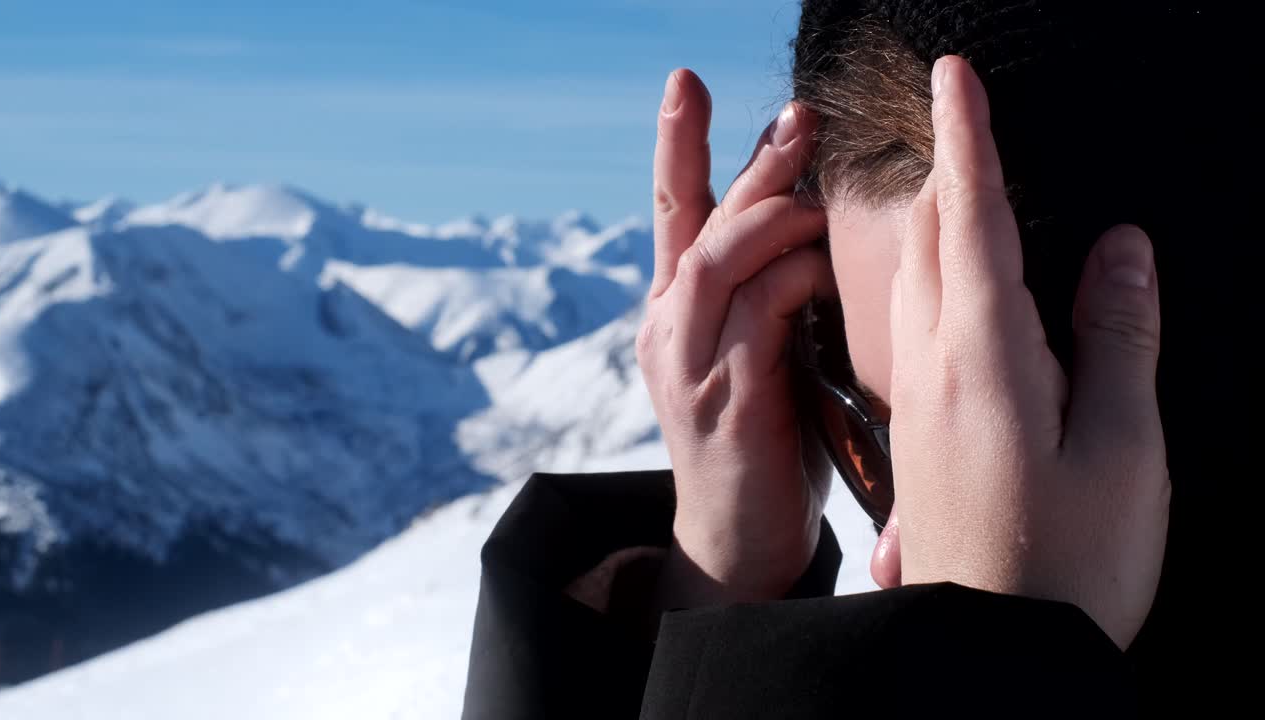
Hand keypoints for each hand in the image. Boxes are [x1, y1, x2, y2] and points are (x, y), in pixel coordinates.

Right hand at [637, 69, 833, 604]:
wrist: (739, 537)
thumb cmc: (765, 439)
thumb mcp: (759, 354)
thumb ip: (768, 295)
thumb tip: (814, 226)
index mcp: (676, 312)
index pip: (672, 212)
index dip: (677, 145)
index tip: (686, 81)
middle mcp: (667, 327)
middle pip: (700, 222)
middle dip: (750, 163)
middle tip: (800, 116)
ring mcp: (687, 362)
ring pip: (720, 257)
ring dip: (775, 213)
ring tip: (822, 195)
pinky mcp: (722, 398)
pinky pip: (760, 311)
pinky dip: (797, 277)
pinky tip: (830, 270)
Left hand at [887, 56, 1169, 648]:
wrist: (988, 647)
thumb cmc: (1069, 560)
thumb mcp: (1124, 450)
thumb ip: (1118, 338)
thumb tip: (1117, 246)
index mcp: (987, 356)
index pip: (972, 220)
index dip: (966, 139)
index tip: (952, 74)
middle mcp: (933, 364)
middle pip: (929, 238)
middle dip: (944, 166)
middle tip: (959, 110)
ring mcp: (916, 398)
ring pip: (910, 278)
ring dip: (930, 217)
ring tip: (956, 175)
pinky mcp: (916, 428)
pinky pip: (910, 323)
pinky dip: (927, 274)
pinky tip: (948, 280)